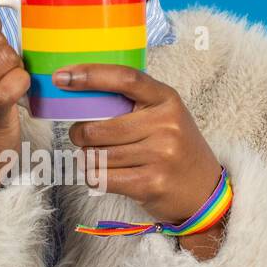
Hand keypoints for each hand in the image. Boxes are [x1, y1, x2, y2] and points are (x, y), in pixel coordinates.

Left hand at [52, 63, 227, 258]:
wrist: (204, 190)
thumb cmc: (175, 148)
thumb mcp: (164, 116)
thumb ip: (133, 103)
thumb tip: (81, 92)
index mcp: (167, 99)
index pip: (125, 79)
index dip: (90, 75)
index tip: (62, 76)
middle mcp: (166, 125)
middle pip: (98, 127)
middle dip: (79, 134)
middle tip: (82, 137)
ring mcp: (160, 155)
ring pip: (97, 155)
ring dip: (88, 159)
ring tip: (100, 158)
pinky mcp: (150, 183)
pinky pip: (102, 178)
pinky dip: (94, 177)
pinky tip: (103, 174)